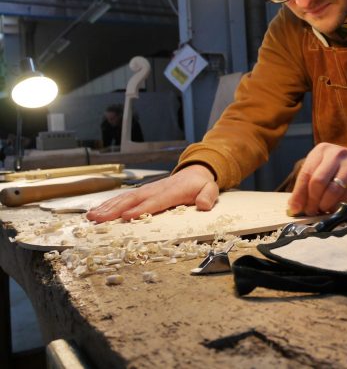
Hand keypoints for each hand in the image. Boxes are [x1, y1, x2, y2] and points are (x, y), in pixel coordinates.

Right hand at [86, 164, 218, 223]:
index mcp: (173, 191)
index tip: (126, 217)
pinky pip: (124, 198)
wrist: (195, 172)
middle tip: (99, 219)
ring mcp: (147, 190)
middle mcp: (156, 189)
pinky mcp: (142, 192)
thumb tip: (203, 205)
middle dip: (115, 210)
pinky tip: (97, 212)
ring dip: (108, 207)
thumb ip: (208, 196)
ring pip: (125, 199)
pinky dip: (110, 205)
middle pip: (134, 200)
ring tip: (92, 217)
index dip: (141, 209)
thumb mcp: (211, 189)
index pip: (155, 202)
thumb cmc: (201, 184)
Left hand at [288, 142, 346, 214]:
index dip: (299, 194)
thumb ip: (308, 185)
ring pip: (331, 190)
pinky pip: (345, 195)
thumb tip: (294, 206)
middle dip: (312, 201)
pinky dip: (337, 205)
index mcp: (320, 151)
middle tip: (311, 211)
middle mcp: (334, 154)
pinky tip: (334, 206)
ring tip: (322, 210)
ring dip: (324, 205)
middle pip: (317, 182)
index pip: (305, 174)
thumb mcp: (322, 171)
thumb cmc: (340, 170)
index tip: (295, 208)